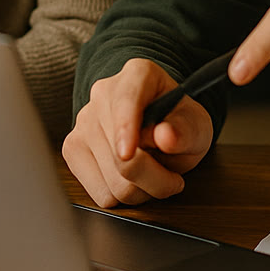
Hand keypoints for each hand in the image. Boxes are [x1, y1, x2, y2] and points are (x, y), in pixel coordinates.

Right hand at [63, 58, 214, 207]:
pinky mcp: (72, 149)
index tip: (127, 153)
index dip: (126, 128)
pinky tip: (132, 179)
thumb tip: (165, 137)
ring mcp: (83, 121)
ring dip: (140, 190)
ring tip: (152, 173)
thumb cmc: (178, 122)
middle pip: (122, 157)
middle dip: (155, 179)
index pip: (127, 100)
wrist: (158, 126)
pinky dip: (121, 196)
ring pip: (112, 182)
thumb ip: (186, 130)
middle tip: (173, 177)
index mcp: (138, 75)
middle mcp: (104, 93)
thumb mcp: (197, 125)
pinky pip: (99, 193)